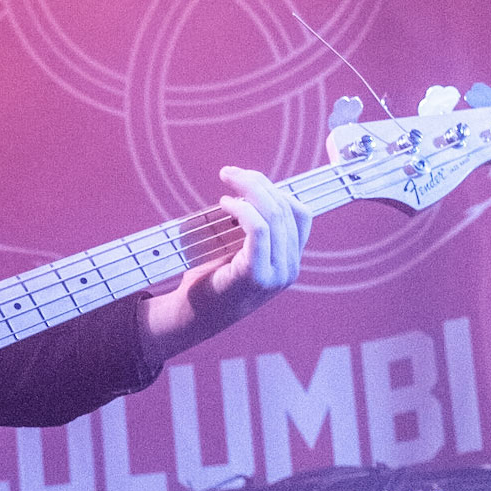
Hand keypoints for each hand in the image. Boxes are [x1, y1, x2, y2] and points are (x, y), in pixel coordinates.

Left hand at [138, 167, 310, 367]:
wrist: (190, 317)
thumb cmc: (210, 280)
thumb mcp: (238, 250)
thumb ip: (253, 229)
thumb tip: (250, 189)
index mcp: (290, 261)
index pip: (300, 213)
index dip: (276, 189)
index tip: (247, 179)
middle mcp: (290, 268)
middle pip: (286, 208)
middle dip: (257, 183)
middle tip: (229, 172)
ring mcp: (276, 274)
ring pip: (274, 215)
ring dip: (249, 189)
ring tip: (226, 180)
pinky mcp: (256, 275)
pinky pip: (260, 230)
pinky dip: (242, 210)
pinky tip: (225, 204)